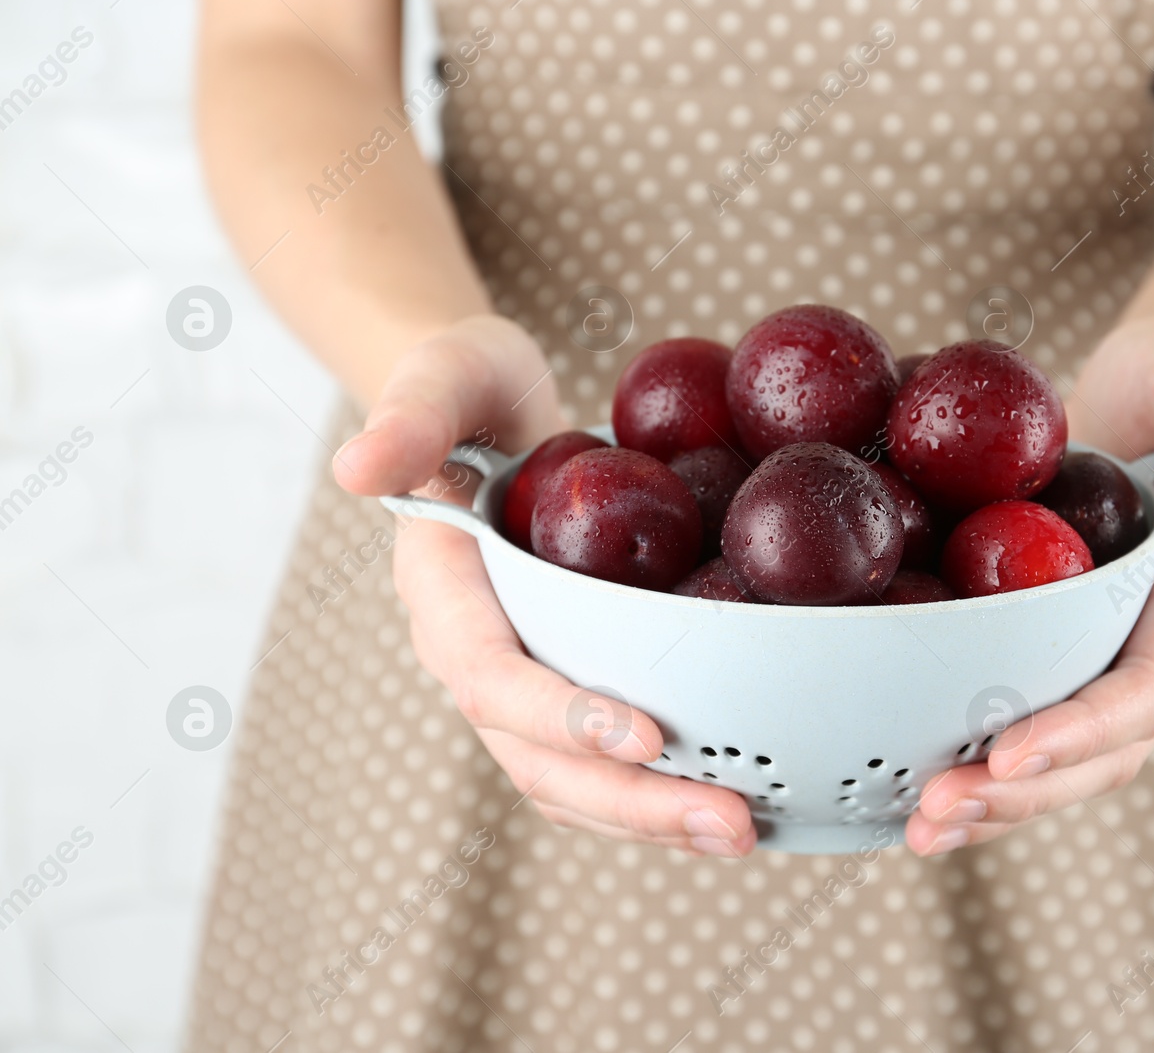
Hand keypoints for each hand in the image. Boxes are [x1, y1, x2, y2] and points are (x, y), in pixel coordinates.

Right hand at [333, 315, 757, 855]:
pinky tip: (735, 794)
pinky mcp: (565, 680)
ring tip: (743, 829)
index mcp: (443, 596)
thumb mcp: (438, 378)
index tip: (645, 736)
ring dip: (654, 815)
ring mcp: (520, 679)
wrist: (486, 410)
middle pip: (539, 759)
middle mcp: (475, 656)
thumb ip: (405, 418)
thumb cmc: (463, 388)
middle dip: (631, 802)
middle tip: (729, 821)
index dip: (561, 715)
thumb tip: (355, 468)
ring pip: (574, 779)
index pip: (491, 678)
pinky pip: (602, 759)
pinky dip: (659, 788)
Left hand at [906, 318, 1153, 855]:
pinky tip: (900, 797)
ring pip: (1058, 765)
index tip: (1008, 751)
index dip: (1083, 728)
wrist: (1139, 400)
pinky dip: (969, 772)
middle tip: (936, 810)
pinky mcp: (1051, 664)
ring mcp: (1100, 666)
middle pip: (1098, 753)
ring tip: (916, 828)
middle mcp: (1149, 651)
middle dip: (1021, 792)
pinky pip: (1017, 734)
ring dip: (990, 805)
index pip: (1147, 686)